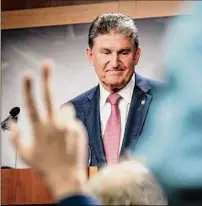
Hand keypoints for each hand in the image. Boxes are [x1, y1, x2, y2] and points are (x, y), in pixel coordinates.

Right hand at [9, 62, 87, 199]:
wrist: (66, 176)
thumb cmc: (45, 166)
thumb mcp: (25, 154)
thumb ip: (16, 137)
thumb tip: (11, 125)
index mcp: (39, 128)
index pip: (31, 104)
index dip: (28, 88)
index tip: (27, 74)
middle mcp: (54, 124)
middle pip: (50, 96)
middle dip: (47, 78)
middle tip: (47, 64)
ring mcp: (68, 125)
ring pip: (65, 109)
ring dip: (62, 114)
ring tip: (60, 130)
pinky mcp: (79, 128)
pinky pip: (73, 120)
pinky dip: (70, 125)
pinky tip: (68, 138)